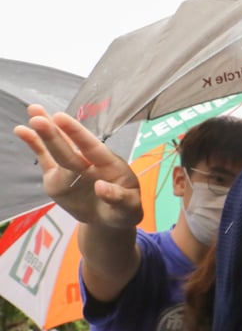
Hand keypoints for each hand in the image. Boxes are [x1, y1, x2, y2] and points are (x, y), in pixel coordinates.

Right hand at [13, 104, 142, 227]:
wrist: (109, 219)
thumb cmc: (124, 210)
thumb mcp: (130, 208)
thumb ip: (119, 198)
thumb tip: (101, 187)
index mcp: (109, 165)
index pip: (92, 147)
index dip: (77, 133)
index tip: (61, 118)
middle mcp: (89, 162)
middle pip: (70, 147)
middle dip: (55, 132)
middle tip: (38, 114)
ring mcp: (72, 168)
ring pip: (57, 148)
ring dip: (44, 132)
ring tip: (32, 111)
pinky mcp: (57, 177)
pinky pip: (45, 159)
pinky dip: (35, 145)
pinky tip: (22, 131)